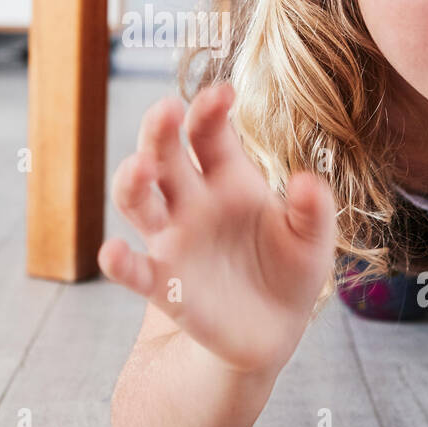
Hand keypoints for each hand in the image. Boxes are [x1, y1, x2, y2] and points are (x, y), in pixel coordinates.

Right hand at [99, 82, 337, 375]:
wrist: (271, 334)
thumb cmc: (290, 272)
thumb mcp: (312, 241)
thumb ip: (314, 211)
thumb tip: (309, 180)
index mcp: (229, 178)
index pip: (209, 133)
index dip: (210, 109)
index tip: (222, 92)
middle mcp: (192, 200)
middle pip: (165, 155)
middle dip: (160, 130)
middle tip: (167, 109)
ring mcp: (172, 239)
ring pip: (137, 200)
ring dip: (132, 180)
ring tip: (141, 168)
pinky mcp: (161, 283)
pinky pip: (133, 269)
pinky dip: (120, 261)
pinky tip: (114, 253)